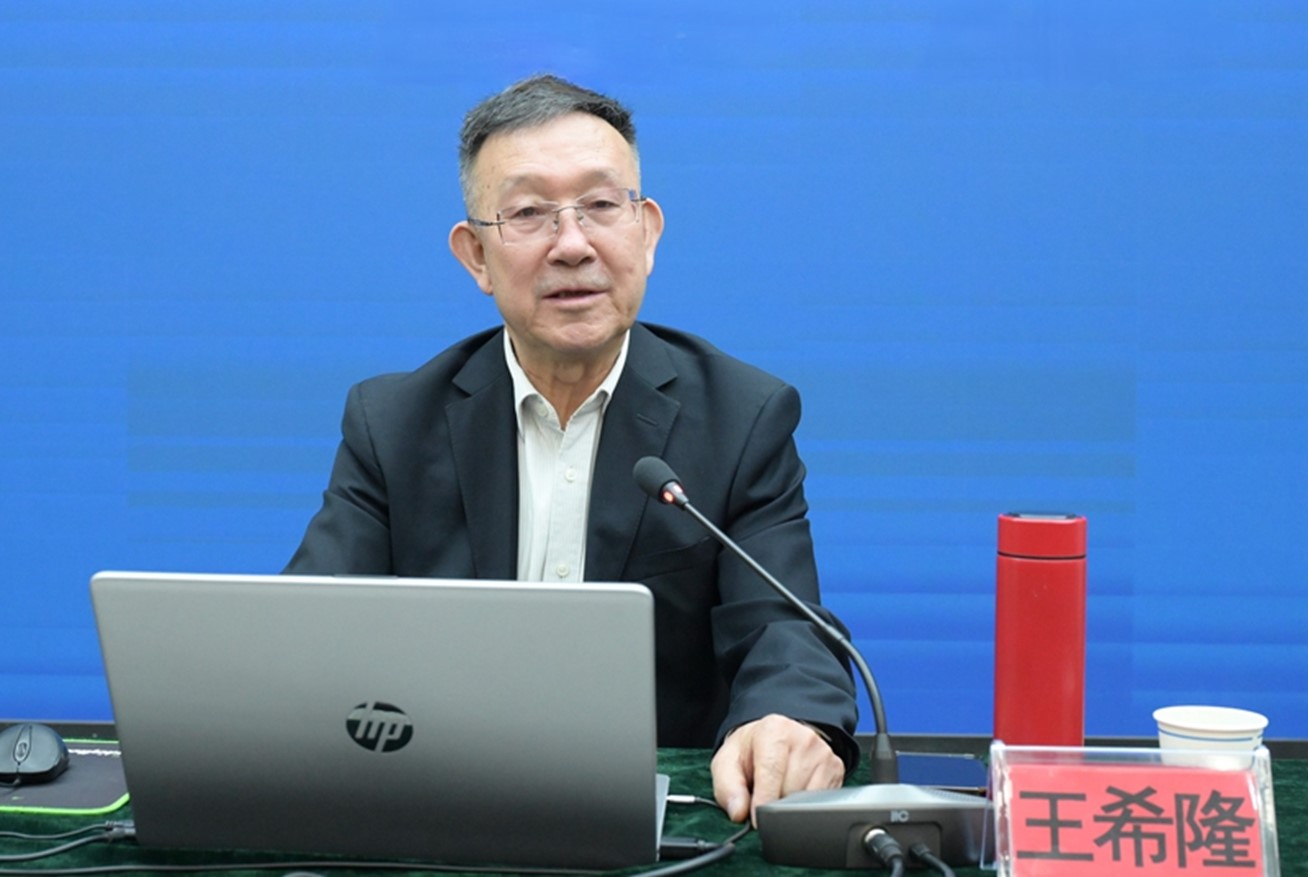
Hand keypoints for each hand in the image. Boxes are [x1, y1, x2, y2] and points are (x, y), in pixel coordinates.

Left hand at [710, 713, 845, 824]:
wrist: (772, 740)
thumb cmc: (750, 752)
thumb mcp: (727, 763)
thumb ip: (727, 787)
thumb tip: (739, 812)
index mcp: (775, 730)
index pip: (771, 771)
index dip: (763, 800)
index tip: (757, 820)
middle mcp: (804, 738)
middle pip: (790, 789)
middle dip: (774, 803)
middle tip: (762, 796)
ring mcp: (823, 753)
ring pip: (808, 799)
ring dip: (791, 805)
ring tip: (779, 790)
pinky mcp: (836, 768)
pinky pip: (823, 801)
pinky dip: (806, 804)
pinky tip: (795, 791)